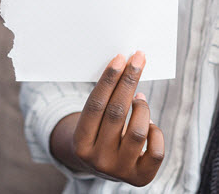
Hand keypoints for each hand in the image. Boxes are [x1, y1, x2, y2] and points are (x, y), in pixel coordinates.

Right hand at [50, 52, 163, 186]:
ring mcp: (120, 170)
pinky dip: (155, 130)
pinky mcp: (140, 177)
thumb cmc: (97, 133)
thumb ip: (105, 102)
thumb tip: (127, 70)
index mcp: (80, 142)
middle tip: (138, 58)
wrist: (99, 166)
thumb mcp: (90, 121)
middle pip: (116, 112)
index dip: (109, 79)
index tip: (120, 58)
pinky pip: (156, 150)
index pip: (96, 104)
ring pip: (138, 130)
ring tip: (139, 99)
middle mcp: (98, 158)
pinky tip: (148, 123)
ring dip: (142, 107)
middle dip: (129, 80)